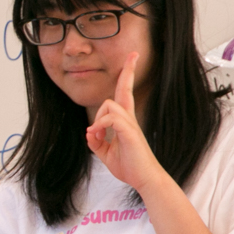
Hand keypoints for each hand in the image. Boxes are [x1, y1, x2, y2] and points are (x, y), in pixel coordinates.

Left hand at [85, 53, 166, 191]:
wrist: (145, 179)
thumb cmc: (129, 166)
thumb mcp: (105, 153)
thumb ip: (96, 141)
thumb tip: (89, 131)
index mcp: (124, 122)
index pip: (124, 95)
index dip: (126, 77)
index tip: (132, 58)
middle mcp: (129, 119)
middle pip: (124, 90)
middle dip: (128, 71)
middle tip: (135, 54)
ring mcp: (130, 125)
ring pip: (110, 104)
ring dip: (98, 118)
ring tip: (97, 136)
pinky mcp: (130, 133)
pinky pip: (111, 119)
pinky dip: (100, 125)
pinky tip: (99, 136)